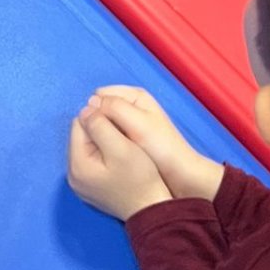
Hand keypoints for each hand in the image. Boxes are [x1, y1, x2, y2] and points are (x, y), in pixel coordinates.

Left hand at [67, 109, 171, 221]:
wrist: (153, 209)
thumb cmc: (139, 178)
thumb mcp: (121, 146)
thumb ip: (99, 125)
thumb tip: (86, 109)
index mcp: (76, 165)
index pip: (80, 123)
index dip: (99, 117)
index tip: (120, 126)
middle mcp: (73, 176)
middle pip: (83, 135)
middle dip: (101, 130)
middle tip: (124, 137)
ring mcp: (81, 184)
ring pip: (89, 147)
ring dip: (104, 141)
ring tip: (124, 148)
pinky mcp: (92, 188)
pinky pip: (94, 161)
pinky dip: (106, 155)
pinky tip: (121, 160)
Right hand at [82, 87, 223, 201]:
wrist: (180, 175)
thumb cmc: (160, 147)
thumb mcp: (137, 123)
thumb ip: (114, 108)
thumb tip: (90, 102)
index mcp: (135, 96)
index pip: (101, 95)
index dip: (94, 109)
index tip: (93, 128)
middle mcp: (132, 106)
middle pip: (102, 109)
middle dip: (97, 122)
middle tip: (97, 141)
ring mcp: (131, 124)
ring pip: (106, 124)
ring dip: (102, 134)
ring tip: (101, 149)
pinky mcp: (131, 140)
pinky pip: (112, 136)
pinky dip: (108, 142)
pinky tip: (107, 154)